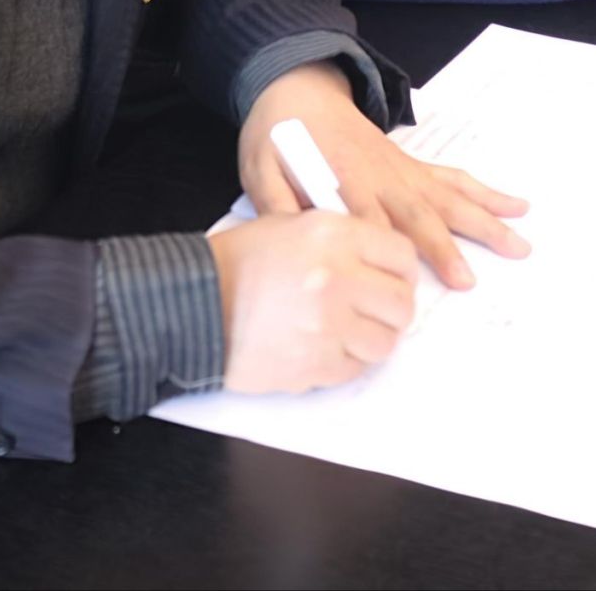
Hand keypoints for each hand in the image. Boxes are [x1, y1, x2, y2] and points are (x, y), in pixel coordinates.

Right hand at [209, 210, 417, 392]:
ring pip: (385, 342)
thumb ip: (340, 238)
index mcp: (333, 235)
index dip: (402, 271)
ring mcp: (328, 324)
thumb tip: (380, 261)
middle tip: (377, 312)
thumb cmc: (237, 263)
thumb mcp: (289, 226)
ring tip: (351, 332)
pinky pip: (355, 369)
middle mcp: (337, 277)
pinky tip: (326, 347)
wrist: (193, 305)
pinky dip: (347, 362)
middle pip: (401, 303)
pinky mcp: (315, 364)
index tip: (394, 281)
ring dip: (373, 339)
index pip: (401, 255)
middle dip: (394, 310)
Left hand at [240, 62, 529, 290]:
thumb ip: (277, 206)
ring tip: (520, 242)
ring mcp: (401, 169)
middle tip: (468, 280)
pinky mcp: (410, 165)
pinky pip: (453, 179)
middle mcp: (381, 174)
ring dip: (484, 220)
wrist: (298, 89)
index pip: (367, 218)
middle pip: (417, 213)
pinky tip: (515, 204)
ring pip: (448, 197)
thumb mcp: (259, 169)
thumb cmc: (276, 135)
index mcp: (341, 176)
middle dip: (443, 246)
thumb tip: (296, 242)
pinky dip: (485, 192)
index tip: (406, 283)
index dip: (385, 248)